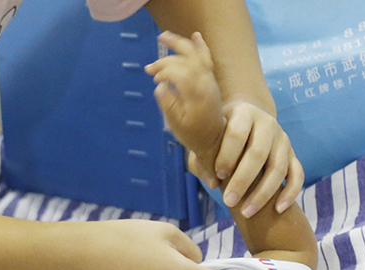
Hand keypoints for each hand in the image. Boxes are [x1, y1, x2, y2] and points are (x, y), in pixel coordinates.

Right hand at [146, 31, 224, 157]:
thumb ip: (168, 104)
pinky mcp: (210, 79)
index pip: (180, 73)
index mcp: (196, 95)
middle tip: (150, 67)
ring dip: (179, 44)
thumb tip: (159, 86)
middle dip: (166, 60)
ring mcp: (209, 80)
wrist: (214, 138)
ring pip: (196, 55)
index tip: (154, 79)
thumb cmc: (193, 134)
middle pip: (186, 61)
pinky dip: (200, 46)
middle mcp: (205, 83)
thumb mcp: (177, 124)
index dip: (164, 72)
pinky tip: (195, 35)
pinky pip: (206, 58)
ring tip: (164, 36)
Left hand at [197, 99, 303, 216]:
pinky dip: (290, 192)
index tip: (218, 175)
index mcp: (244, 114)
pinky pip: (297, 174)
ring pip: (278, 167)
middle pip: (258, 153)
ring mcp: (283, 140)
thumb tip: (213, 183)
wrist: (245, 121)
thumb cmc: (218, 135)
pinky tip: (279, 210)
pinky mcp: (293, 155)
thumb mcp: (206, 139)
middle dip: (243, 180)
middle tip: (228, 202)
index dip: (227, 155)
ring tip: (246, 212)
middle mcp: (267, 124)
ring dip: (263, 193)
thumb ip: (201, 159)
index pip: (236, 134)